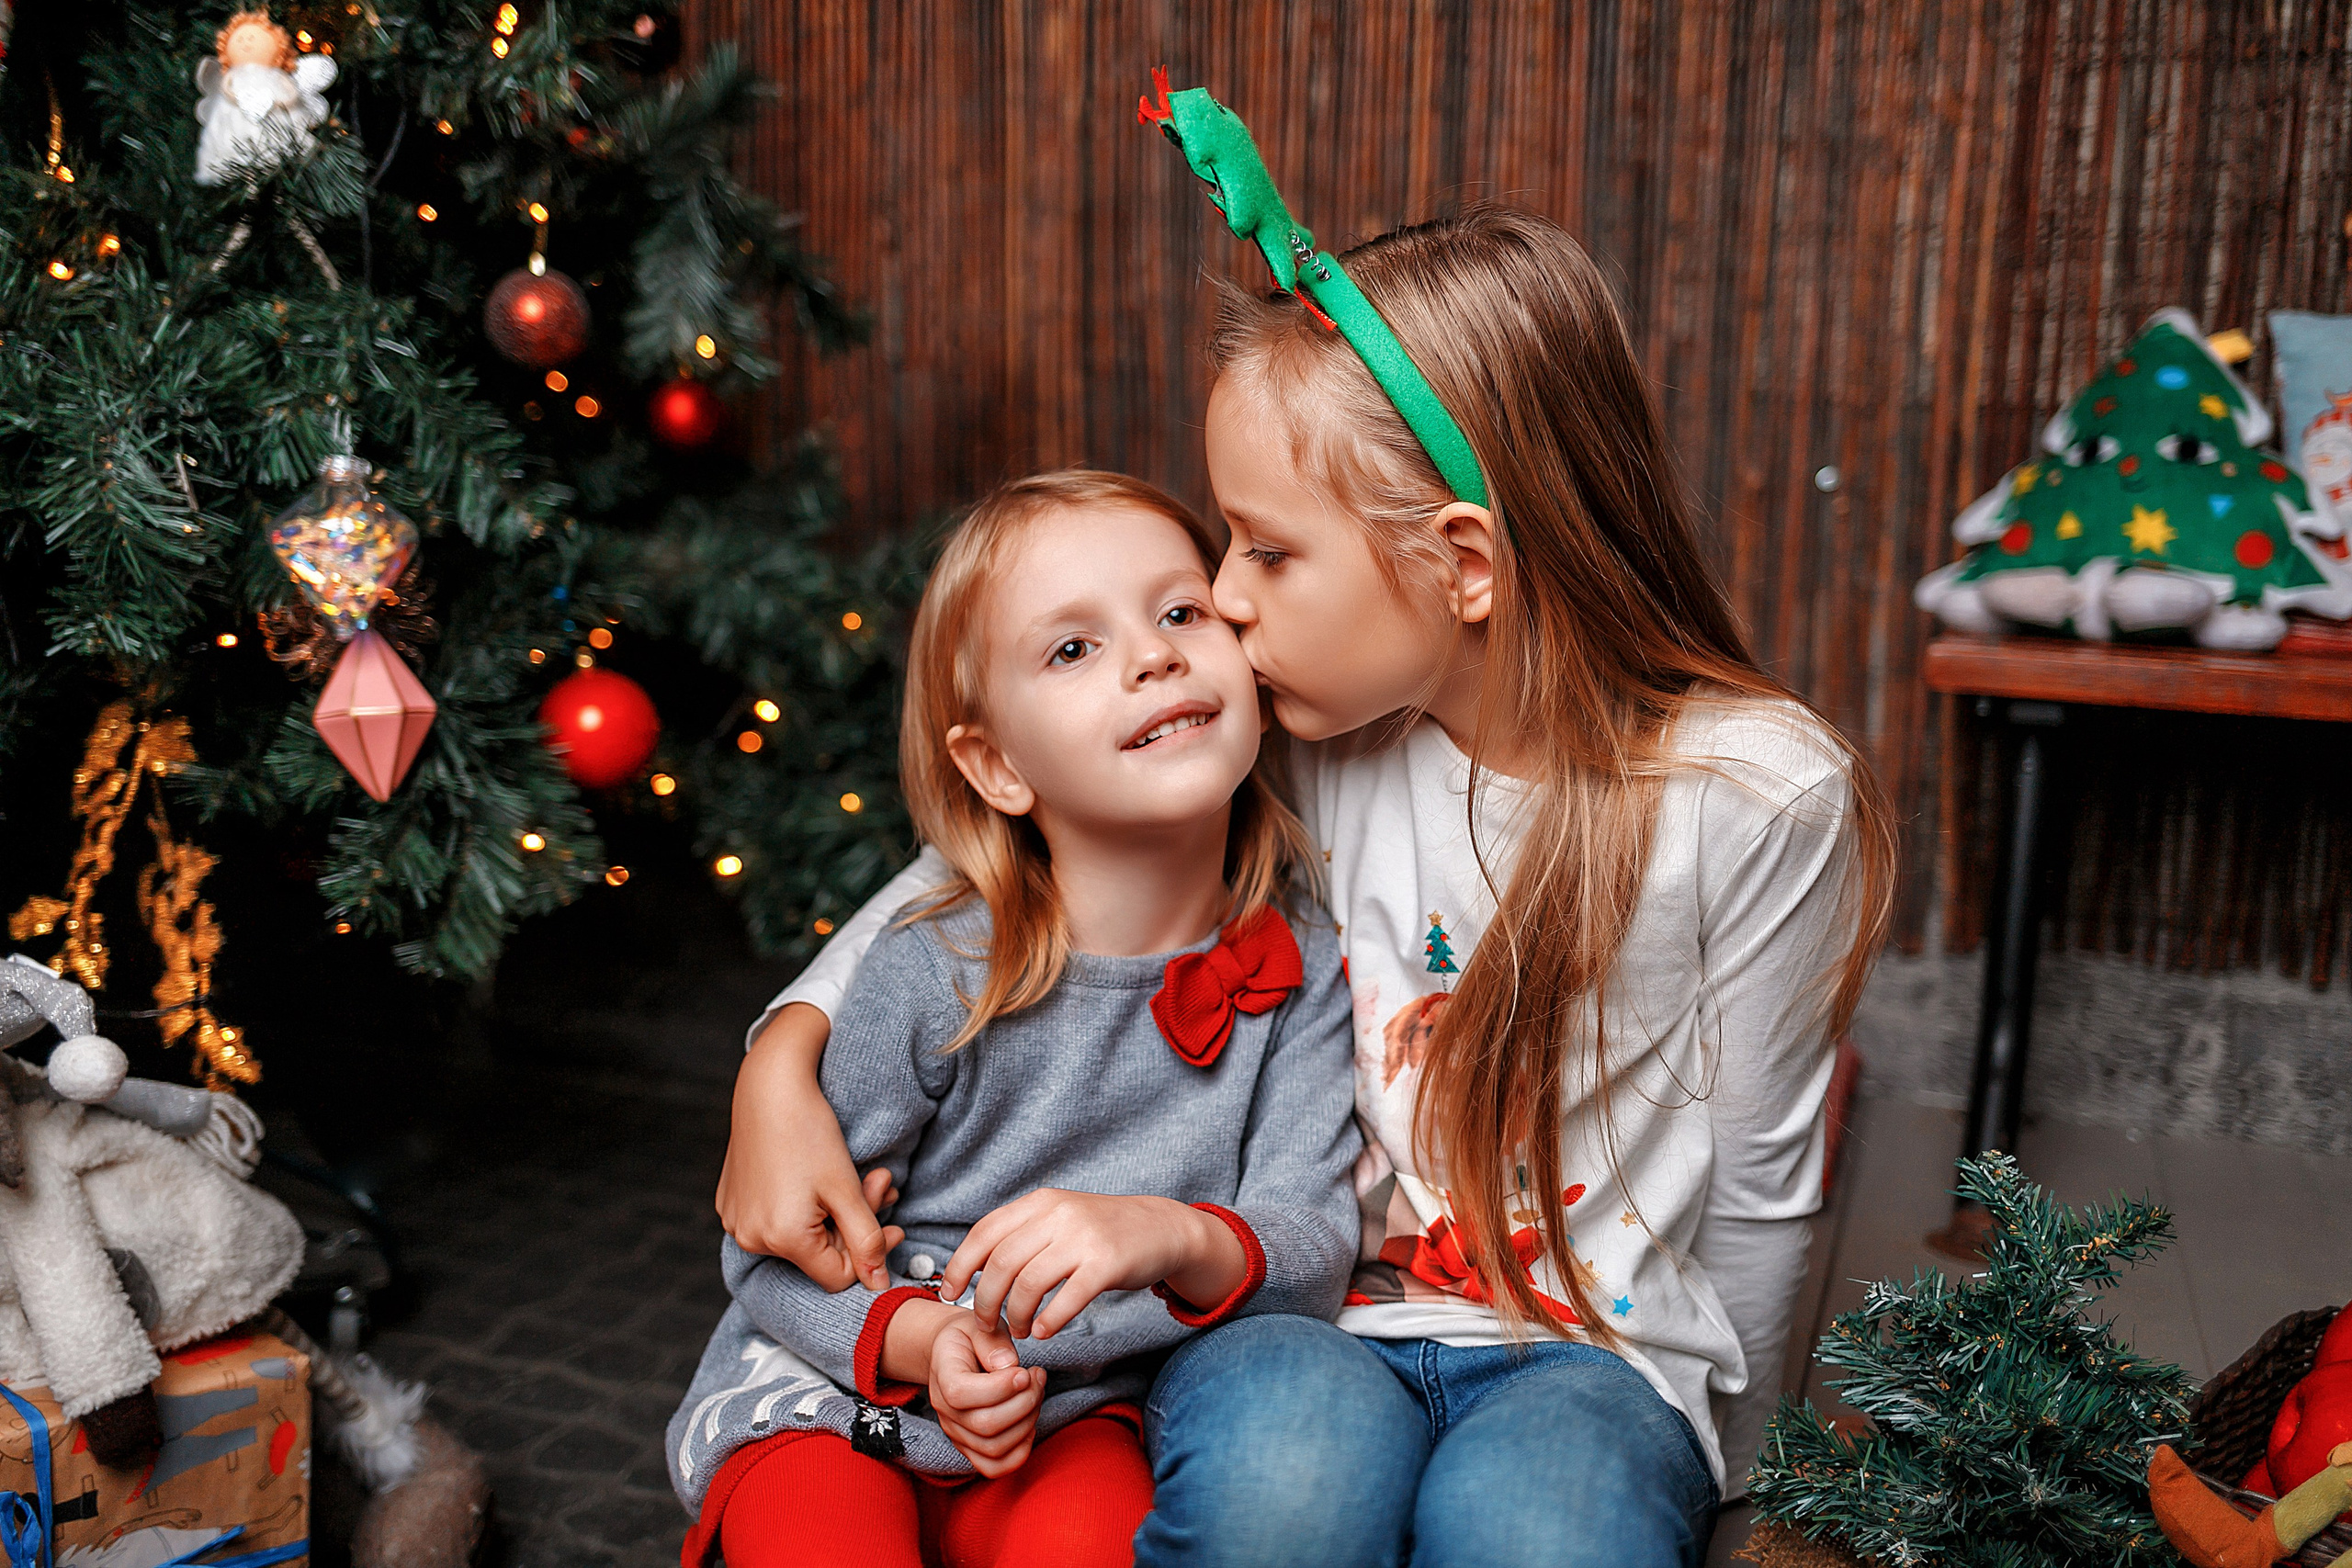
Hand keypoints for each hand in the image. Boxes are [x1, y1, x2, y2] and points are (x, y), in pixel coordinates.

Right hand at [715, 1003, 903, 1288]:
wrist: (769, 1085)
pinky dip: (804, 1206)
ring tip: (853, 1178)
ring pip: (800, 1237)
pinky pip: (775, 1220)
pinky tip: (817, 1177)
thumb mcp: (847, 1189)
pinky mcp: (731, 1204)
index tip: (893, 1222)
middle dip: (855, 1225)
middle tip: (879, 1184)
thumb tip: (880, 1286)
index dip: (871, 1252)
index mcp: (781, 1239)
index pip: (839, 1276)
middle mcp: (750, 1238)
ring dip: (833, 1214)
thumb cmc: (809, 1131)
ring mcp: (736, 1221)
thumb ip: (867, 1241)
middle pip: (819, 1255)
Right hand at [928, 1313, 1044, 1476]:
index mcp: (942, 1375)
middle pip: (985, 1425)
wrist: (952, 1355)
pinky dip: (1020, 1450)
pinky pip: (995, 1467)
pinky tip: (1029, 1421)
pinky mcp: (970, 1448)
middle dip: (1025, 1401)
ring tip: (1036, 1393)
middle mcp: (944, 1411)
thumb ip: (992, 1341)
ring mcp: (956, 1433)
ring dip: (1028, 1421)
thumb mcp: (978, 1326)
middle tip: (1037, 1377)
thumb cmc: (969, 1339)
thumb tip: (1008, 1365)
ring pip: (995, 1448)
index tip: (1025, 1371)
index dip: (1000, 1387)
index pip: (961, 1394)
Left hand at [941, 1190, 1245, 1339]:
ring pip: (1029, 1284)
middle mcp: (1058, 1215)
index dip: (960, 1265)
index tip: (950, 1292)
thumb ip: (1023, 1234)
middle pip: (1001, 1263)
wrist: (1162, 1228)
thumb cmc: (1103, 1232)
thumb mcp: (1060, 1218)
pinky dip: (1049, 1321)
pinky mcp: (1107, 1263)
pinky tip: (1045, 1331)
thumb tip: (977, 1266)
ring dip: (1017, 1316)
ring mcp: (1083, 1238)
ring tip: (1021, 1330)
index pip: (984, 1232)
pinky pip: (1066, 1299)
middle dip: (985, 1301)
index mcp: (1040, 1203)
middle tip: (987, 1325)